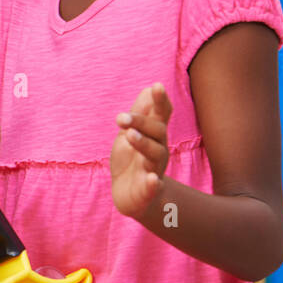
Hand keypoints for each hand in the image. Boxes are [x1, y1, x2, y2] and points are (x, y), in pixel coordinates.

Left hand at [111, 82, 171, 217]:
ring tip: (131, 135)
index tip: (156, 85)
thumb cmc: (131, 161)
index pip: (161, 115)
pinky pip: (153, 186)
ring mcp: (154, 169)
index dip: (160, 100)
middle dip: (141, 122)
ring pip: (155, 155)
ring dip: (144, 144)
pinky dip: (152, 183)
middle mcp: (158, 150)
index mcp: (153, 135)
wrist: (130, 196)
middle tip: (120, 117)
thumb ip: (139, 114)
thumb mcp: (130, 134)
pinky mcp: (148, 190)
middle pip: (157, 132)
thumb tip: (147, 88)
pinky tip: (151, 180)